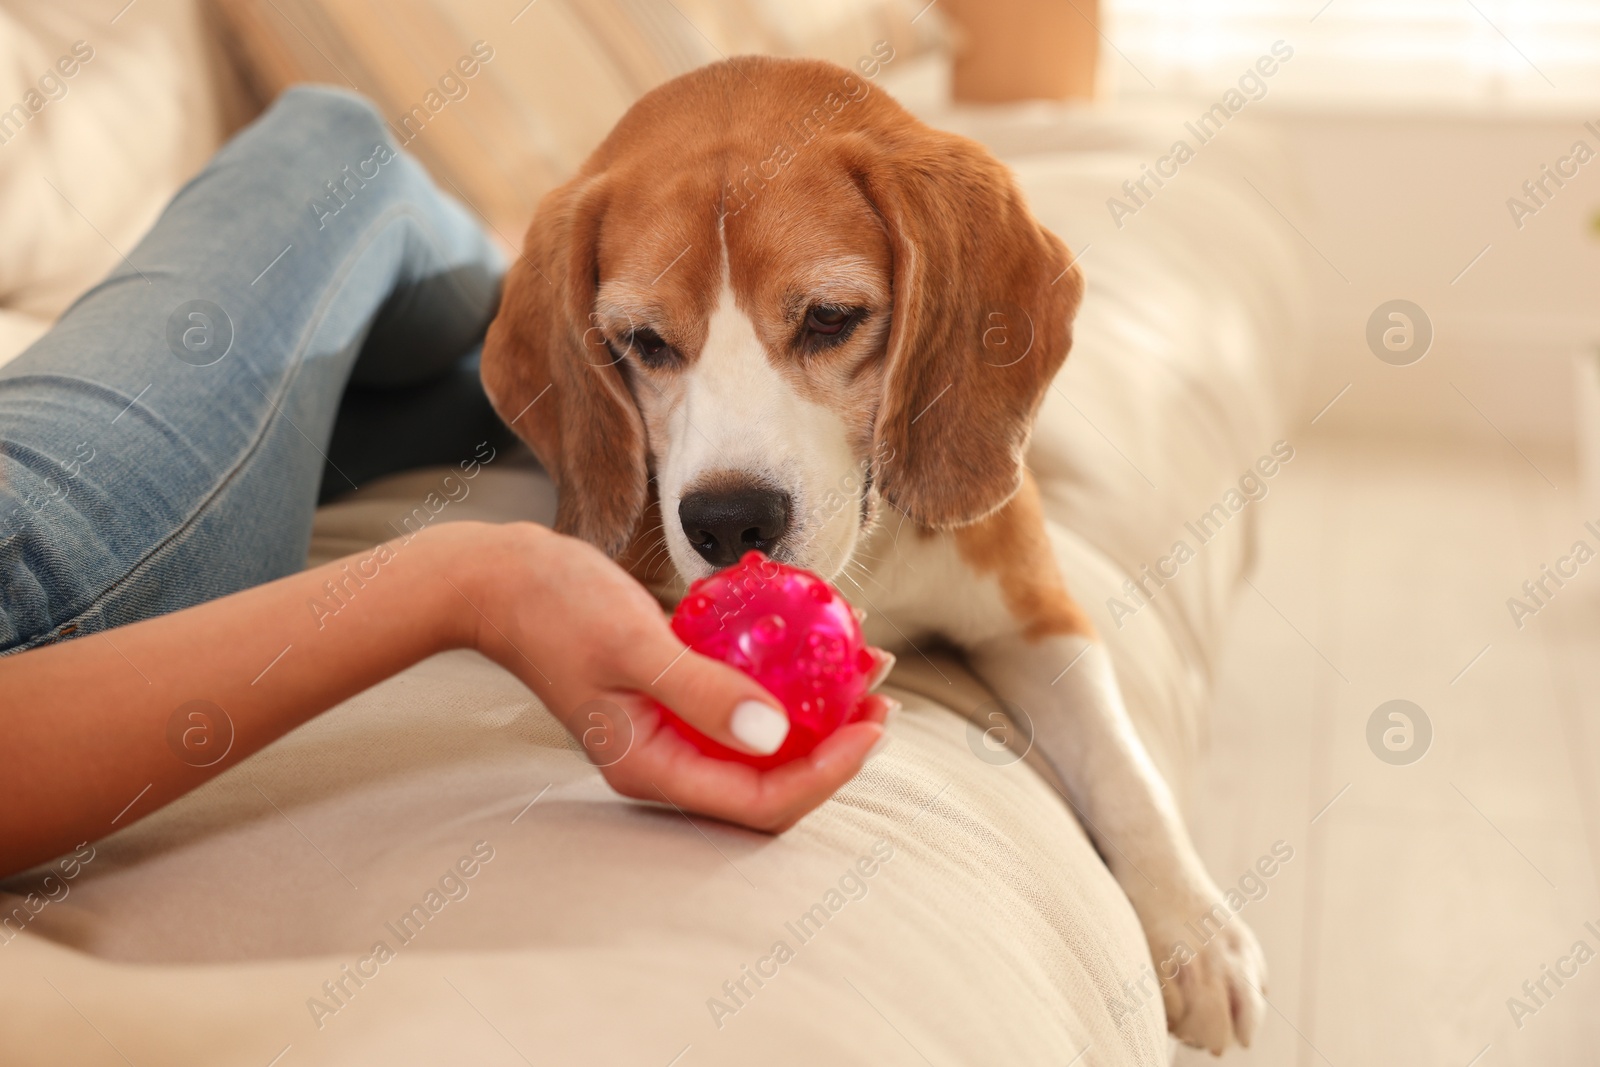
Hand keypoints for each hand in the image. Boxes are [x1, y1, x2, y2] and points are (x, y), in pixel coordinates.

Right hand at [447, 522, 896, 831]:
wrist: (499, 578)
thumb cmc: (554, 608)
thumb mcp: (633, 645)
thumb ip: (700, 690)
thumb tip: (776, 731)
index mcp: (653, 768)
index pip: (760, 801)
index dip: (828, 773)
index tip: (873, 723)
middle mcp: (667, 759)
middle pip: (772, 776)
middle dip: (837, 740)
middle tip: (883, 690)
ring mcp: (670, 726)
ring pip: (764, 732)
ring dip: (819, 701)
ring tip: (866, 655)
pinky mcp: (674, 688)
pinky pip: (743, 690)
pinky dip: (784, 667)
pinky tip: (817, 626)